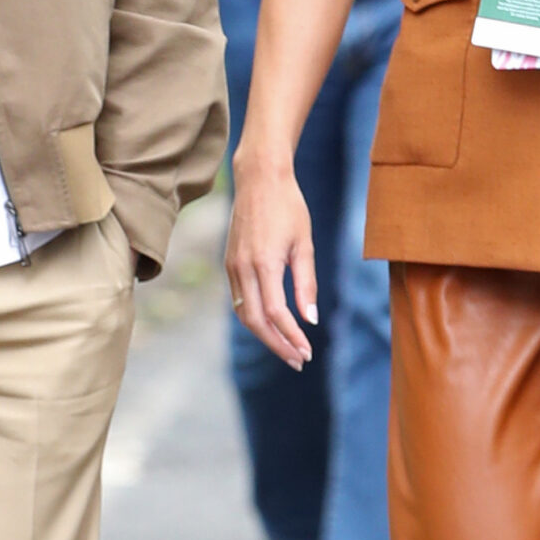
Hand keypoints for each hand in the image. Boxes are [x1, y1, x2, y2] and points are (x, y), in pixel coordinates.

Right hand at [226, 157, 317, 367]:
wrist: (259, 179)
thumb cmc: (289, 207)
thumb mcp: (305, 244)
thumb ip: (306, 283)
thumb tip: (309, 320)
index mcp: (264, 263)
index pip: (276, 313)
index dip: (292, 337)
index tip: (308, 352)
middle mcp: (242, 268)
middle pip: (255, 321)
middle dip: (277, 345)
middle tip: (298, 360)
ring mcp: (232, 266)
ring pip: (244, 314)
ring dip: (265, 335)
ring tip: (288, 348)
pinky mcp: (229, 263)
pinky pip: (239, 300)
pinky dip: (254, 318)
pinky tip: (272, 325)